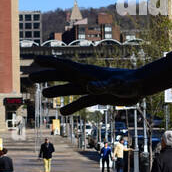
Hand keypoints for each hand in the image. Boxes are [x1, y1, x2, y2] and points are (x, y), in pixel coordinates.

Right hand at [21, 54, 143, 113]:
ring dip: (56, 90)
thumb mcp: (115, 85)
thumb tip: (88, 86)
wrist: (142, 86)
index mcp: (88, 73)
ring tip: (43, 93)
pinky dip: (72, 106)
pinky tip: (63, 112)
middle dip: (46, 76)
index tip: (35, 59)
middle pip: (62, 76)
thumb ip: (102, 86)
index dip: (49, 62)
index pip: (65, 66)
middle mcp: (87, 78)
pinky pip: (82, 101)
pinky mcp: (99, 96)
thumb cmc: (130, 83)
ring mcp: (93, 87)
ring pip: (70, 89)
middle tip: (30, 77)